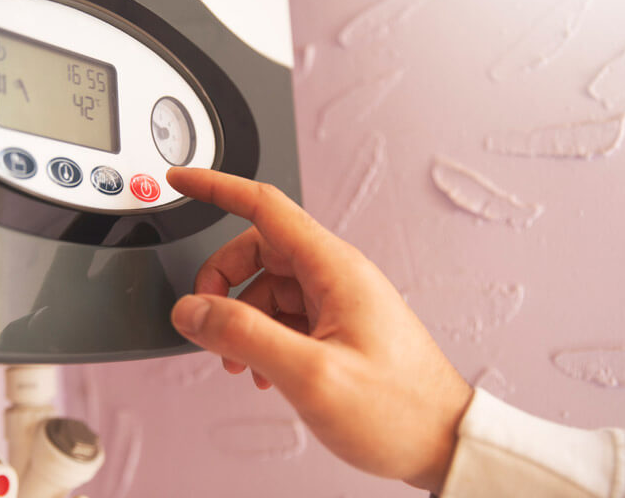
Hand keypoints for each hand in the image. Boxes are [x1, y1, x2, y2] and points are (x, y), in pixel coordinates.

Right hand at [167, 167, 472, 492]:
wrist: (443, 444)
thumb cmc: (399, 411)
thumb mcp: (311, 375)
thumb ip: (244, 336)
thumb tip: (192, 311)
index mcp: (335, 268)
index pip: (264, 205)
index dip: (216, 187)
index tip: (181, 180)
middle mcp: (337, 277)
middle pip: (258, 251)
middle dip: (221, 282)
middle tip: (205, 321)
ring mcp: (339, 302)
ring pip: (267, 288)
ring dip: (240, 320)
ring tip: (238, 365)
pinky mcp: (339, 329)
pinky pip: (285, 316)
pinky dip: (261, 338)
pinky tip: (263, 374)